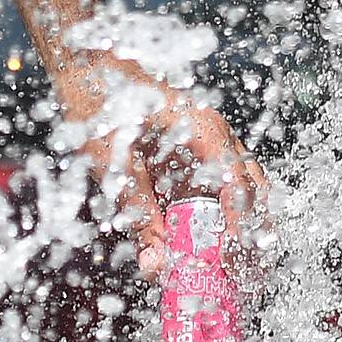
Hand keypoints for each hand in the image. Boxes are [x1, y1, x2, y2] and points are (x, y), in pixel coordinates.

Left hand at [60, 51, 270, 280]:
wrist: (87, 64)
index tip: (230, 262)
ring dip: (239, 230)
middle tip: (241, 277)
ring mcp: (209, 144)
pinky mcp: (195, 155)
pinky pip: (219, 190)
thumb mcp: (113, 162)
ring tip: (229, 271)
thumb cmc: (100, 100)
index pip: (239, 185)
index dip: (240, 228)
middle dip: (253, 235)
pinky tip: (205, 248)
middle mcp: (216, 136)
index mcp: (204, 130)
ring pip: (243, 191)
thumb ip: (138, 214)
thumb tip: (157, 265)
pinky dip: (219, 220)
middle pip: (254, 190)